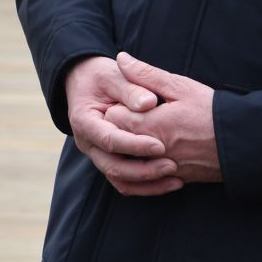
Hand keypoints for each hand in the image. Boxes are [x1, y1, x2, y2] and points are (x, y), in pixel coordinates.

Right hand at [63, 55, 176, 196]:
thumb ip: (131, 88)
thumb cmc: (102, 77)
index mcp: (85, 121)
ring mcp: (98, 155)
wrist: (86, 82)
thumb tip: (149, 103)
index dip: (135, 145)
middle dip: (144, 170)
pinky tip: (170, 182)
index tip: (161, 145)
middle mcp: (88, 143)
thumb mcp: (114, 76)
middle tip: (172, 165)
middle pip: (113, 167)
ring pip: (120, 180)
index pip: (109, 139)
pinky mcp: (110, 161)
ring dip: (148, 183)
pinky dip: (147, 186)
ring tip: (176, 179)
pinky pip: (126, 183)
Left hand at [106, 54, 222, 184]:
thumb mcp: (180, 86)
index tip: (127, 99)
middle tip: (133, 114)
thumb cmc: (211, 111)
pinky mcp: (173, 178)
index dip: (116, 105)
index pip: (112, 117)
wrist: (242, 143)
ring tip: (142, 131)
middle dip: (120, 126)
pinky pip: (145, 178)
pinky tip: (153, 150)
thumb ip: (147, 74)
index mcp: (150, 125)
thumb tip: (121, 58)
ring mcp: (162, 168)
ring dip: (130, 147)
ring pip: (129, 161)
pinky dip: (144, 165)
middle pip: (117, 140)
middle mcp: (152, 151)